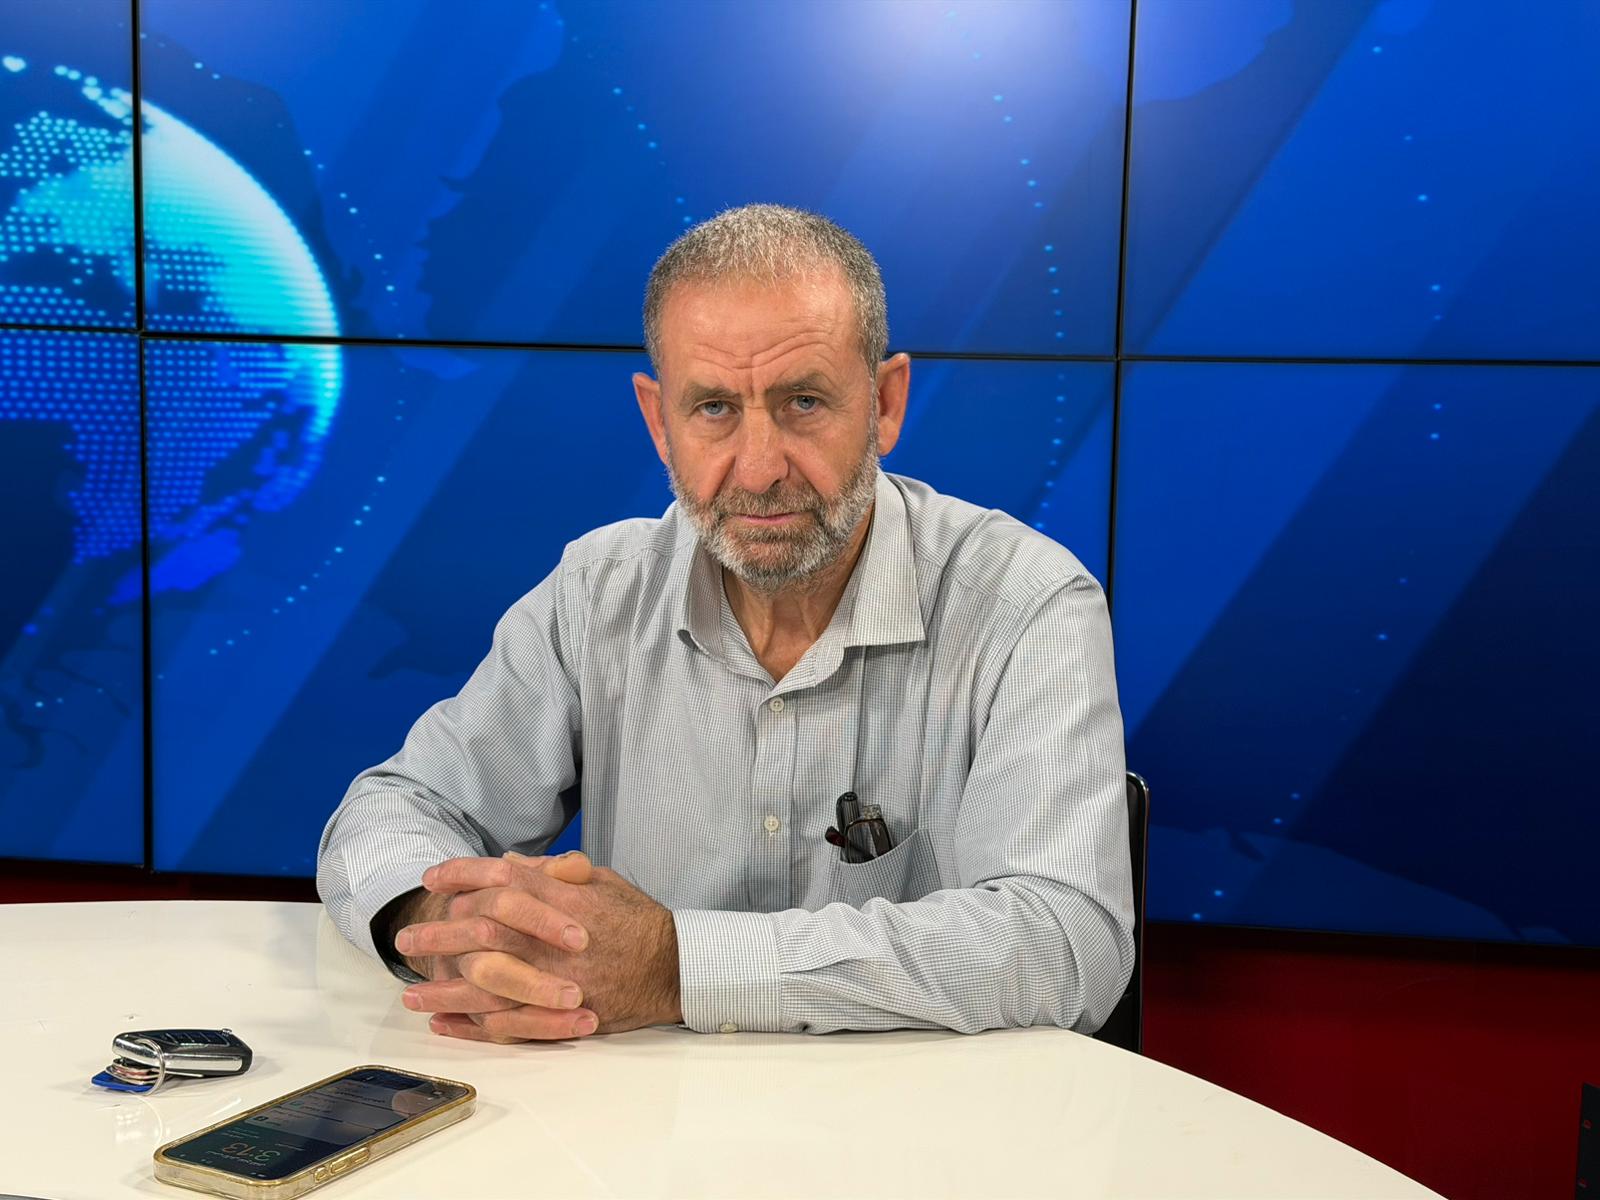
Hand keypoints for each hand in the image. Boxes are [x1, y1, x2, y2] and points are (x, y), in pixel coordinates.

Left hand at [402, 852, 681, 1037]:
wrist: (674, 968)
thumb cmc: (638, 921)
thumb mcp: (602, 881)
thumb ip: (553, 872)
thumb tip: (507, 864)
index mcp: (563, 899)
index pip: (501, 879)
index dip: (462, 874)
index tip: (432, 876)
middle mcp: (552, 938)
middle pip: (482, 931)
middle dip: (439, 933)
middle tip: (406, 939)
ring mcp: (554, 979)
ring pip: (486, 984)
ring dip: (444, 988)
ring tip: (410, 994)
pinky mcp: (560, 1014)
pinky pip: (507, 1023)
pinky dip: (471, 1025)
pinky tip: (444, 1023)